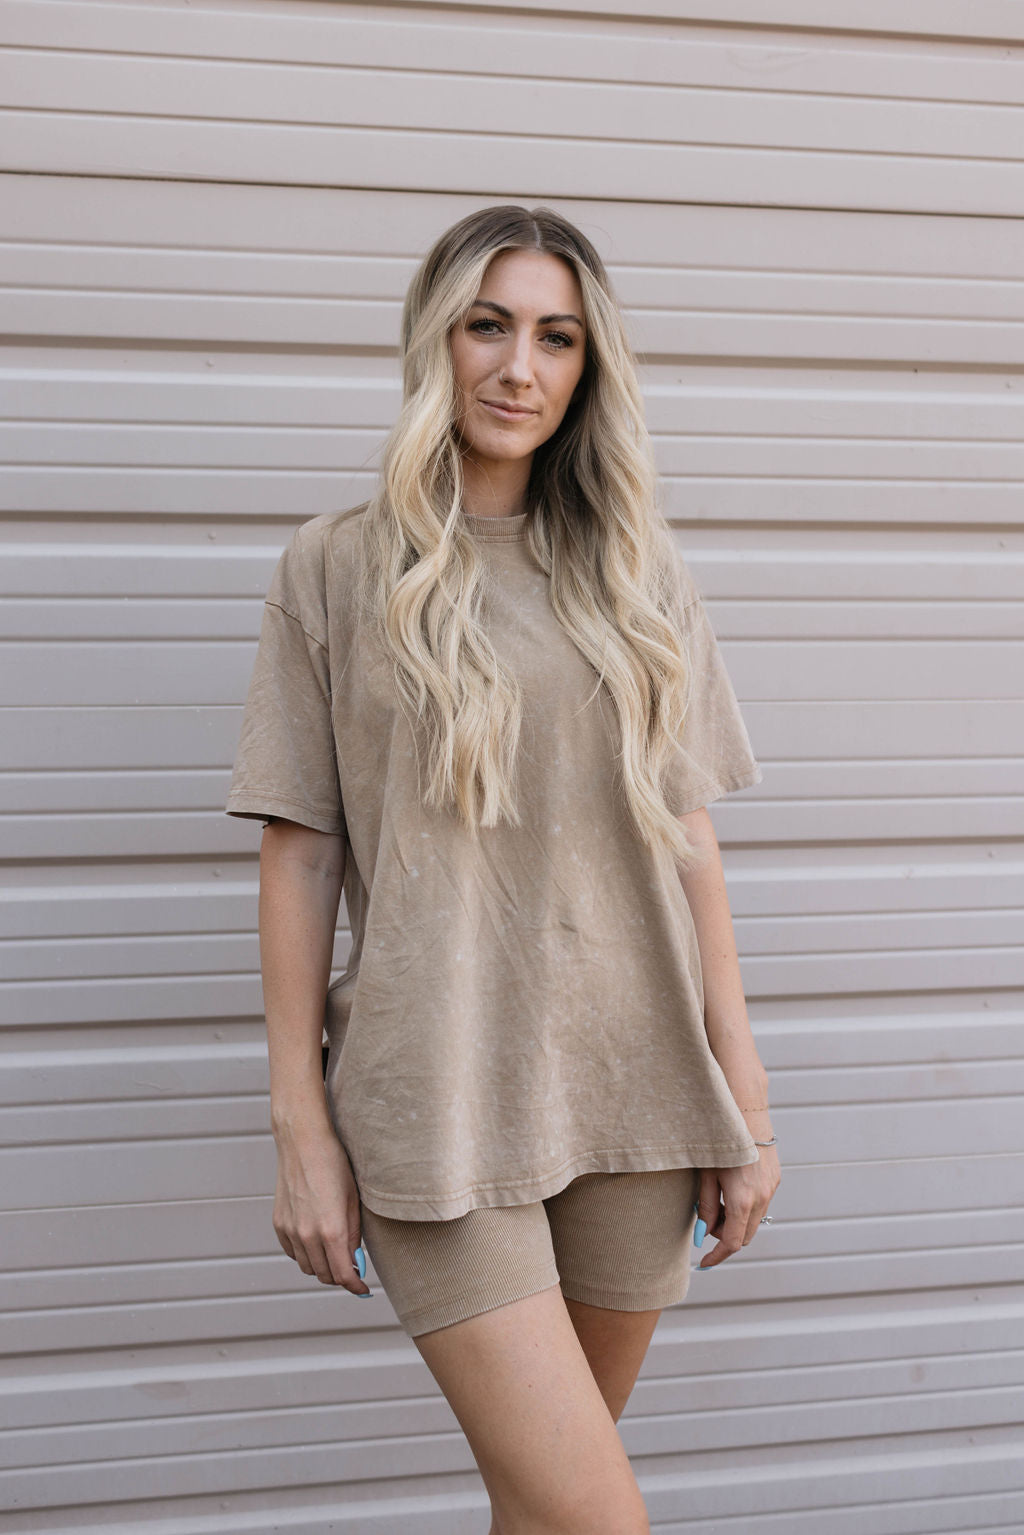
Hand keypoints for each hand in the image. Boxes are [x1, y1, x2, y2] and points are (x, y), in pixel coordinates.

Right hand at [271, 1120, 370, 1295]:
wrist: (303, 1142)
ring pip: (307, 1268)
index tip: (363, 1289)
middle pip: (325, 1275)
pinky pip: (293, 1253)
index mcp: (331, 1230)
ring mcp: (290, 1230)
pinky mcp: (279, 1224)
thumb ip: (354, 1235)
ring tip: (334, 1253)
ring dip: (322, 1267)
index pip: (344, 1275)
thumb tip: (355, 1260)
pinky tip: (316, 1241)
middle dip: (340, 1277)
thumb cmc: (334, 1165)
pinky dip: (305, 1255)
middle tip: (352, 1268)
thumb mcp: (353, 1200)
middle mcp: (307, 1235)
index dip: (356, 1286)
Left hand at [693, 1144, 780, 1269]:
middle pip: (744, 1236)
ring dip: (736, 1220)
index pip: (731, 1243)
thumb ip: (705, 1206)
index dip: (717, 1256)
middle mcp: (761, 1199)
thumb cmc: (720, 1142)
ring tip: (719, 1196)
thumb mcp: (706, 1175)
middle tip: (708, 1218)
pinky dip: (746, 1207)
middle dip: (725, 1235)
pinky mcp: (775, 1180)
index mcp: (741, 1201)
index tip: (705, 1262)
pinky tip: (733, 1186)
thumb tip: (702, 1233)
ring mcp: (771, 1190)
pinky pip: (761, 1204)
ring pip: (754, 1221)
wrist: (745, 1113)